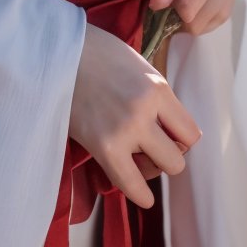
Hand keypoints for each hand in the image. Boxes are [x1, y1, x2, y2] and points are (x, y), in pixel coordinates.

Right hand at [69, 24, 201, 210]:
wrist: (55, 52)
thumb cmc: (95, 53)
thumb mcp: (137, 66)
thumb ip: (156, 96)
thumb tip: (171, 129)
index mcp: (157, 88)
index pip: (191, 133)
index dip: (180, 137)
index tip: (167, 135)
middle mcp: (145, 111)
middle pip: (178, 156)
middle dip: (168, 154)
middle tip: (151, 146)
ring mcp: (123, 130)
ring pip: (160, 169)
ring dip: (151, 168)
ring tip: (137, 157)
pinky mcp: (102, 146)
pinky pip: (131, 184)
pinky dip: (140, 194)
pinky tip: (142, 194)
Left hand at [149, 0, 245, 36]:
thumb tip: (160, 2)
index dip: (169, 0)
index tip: (152, 3)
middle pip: (202, 8)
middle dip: (177, 13)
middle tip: (160, 2)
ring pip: (210, 17)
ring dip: (188, 19)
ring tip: (171, 1)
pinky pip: (218, 17)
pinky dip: (199, 19)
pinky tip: (185, 5)